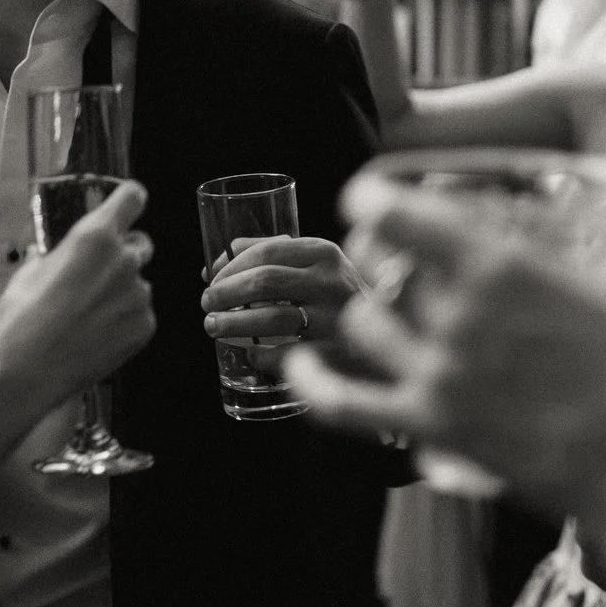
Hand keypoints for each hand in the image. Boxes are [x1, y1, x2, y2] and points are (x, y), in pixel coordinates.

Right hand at [0, 181, 157, 400]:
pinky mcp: (145, 326)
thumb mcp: (28, 274)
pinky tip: (95, 336)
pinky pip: (139, 314)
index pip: (132, 198)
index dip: (130, 199)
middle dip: (124, 253)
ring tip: (86, 317)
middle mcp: (124, 260)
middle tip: (97, 275)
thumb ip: (51, 257)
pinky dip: (123, 321)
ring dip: (120, 293)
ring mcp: (139, 295)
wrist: (26, 371)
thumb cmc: (21, 318)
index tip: (128, 203)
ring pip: (138, 284)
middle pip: (141, 244)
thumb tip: (46, 255)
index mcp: (95, 236)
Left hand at [201, 235, 364, 347]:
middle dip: (225, 293)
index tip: (211, 279)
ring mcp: (337, 319)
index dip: (230, 267)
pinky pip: (287, 355)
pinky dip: (262, 356)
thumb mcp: (318, 264)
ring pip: (271, 318)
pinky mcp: (337, 355)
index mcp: (325, 253)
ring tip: (214, 327)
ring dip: (233, 324)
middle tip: (207, 304)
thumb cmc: (342, 298)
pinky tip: (251, 354)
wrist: (398, 337)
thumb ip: (276, 251)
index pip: (267, 251)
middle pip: (264, 282)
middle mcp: (333, 282)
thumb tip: (225, 252)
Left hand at [283, 175, 605, 515]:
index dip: (371, 197)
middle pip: (379, 268)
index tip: (369, 196)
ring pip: (361, 325)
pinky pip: (345, 404)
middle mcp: (457, 316)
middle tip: (388, 255)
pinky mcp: (431, 425)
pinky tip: (300, 365)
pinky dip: (314, 383)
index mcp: (501, 269)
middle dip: (377, 256)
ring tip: (383, 309)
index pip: (400, 213)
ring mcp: (438, 374)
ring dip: (367, 312)